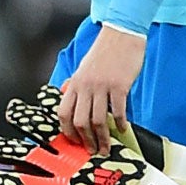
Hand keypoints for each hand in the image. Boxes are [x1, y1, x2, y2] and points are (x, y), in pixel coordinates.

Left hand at [59, 25, 146, 151]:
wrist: (121, 34)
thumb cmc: (104, 52)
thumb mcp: (84, 68)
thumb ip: (78, 86)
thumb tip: (72, 100)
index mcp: (75, 83)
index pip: (63, 113)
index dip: (67, 131)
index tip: (75, 141)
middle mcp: (85, 86)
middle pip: (80, 121)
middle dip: (86, 140)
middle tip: (93, 150)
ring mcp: (102, 86)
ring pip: (98, 120)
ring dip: (103, 138)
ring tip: (107, 147)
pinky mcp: (119, 85)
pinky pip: (118, 111)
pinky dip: (120, 123)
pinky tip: (123, 129)